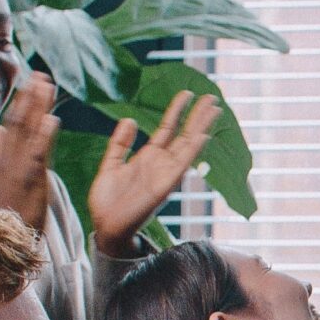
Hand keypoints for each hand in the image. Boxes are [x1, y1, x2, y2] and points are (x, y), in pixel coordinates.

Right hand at [0, 72, 60, 231]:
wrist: (1, 239)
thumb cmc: (5, 210)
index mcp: (3, 157)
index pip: (11, 122)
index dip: (20, 100)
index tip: (30, 80)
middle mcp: (8, 158)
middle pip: (18, 120)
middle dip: (29, 96)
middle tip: (41, 74)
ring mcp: (17, 168)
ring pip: (27, 131)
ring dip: (37, 106)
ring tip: (46, 84)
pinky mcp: (29, 180)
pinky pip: (37, 154)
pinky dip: (44, 135)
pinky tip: (52, 118)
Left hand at [90, 91, 220, 255]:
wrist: (105, 226)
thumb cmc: (107, 201)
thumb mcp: (110, 165)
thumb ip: (120, 143)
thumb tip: (130, 119)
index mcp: (148, 157)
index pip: (168, 128)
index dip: (177, 110)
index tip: (187, 93)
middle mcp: (161, 164)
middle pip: (184, 134)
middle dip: (197, 116)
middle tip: (212, 97)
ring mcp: (165, 174)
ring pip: (188, 145)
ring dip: (201, 127)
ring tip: (214, 108)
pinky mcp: (164, 186)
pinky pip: (181, 165)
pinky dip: (192, 150)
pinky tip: (202, 135)